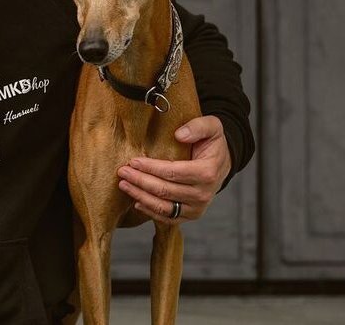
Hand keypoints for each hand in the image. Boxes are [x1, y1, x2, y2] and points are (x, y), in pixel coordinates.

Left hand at [115, 115, 231, 222]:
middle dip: (140, 181)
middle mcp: (203, 194)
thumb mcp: (211, 126)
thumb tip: (179, 134)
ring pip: (164, 207)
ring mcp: (197, 207)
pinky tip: (137, 202)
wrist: (221, 162)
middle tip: (122, 172)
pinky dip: (151, 212)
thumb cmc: (212, 143)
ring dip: (141, 197)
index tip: (133, 161)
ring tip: (124, 186)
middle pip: (165, 190)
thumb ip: (197, 127)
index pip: (172, 173)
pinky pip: (169, 218)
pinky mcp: (191, 215)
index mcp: (207, 172)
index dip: (150, 168)